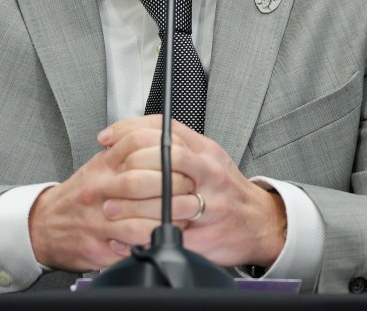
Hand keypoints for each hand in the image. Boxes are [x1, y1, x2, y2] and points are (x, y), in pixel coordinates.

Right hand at [27, 116, 193, 271]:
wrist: (44, 225)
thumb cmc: (80, 195)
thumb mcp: (100, 165)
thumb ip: (127, 151)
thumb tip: (165, 140)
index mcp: (103, 165)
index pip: (137, 146)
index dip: (166, 151)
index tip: (184, 159)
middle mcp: (99, 189)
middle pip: (143, 180)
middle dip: (175, 185)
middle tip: (192, 188)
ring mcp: (97, 219)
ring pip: (141, 216)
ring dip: (170, 215)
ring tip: (188, 213)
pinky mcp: (98, 246)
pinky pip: (133, 243)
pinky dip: (154, 239)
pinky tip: (165, 234)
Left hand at [100, 117, 287, 267]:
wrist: (260, 221)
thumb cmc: (226, 187)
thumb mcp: (206, 155)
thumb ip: (173, 144)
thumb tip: (127, 137)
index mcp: (205, 151)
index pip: (164, 130)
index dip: (129, 132)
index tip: (106, 140)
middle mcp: (209, 173)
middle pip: (165, 159)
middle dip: (131, 169)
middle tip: (110, 179)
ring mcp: (210, 205)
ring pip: (166, 200)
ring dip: (132, 205)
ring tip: (111, 208)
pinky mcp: (205, 235)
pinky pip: (169, 235)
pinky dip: (143, 236)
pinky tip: (125, 236)